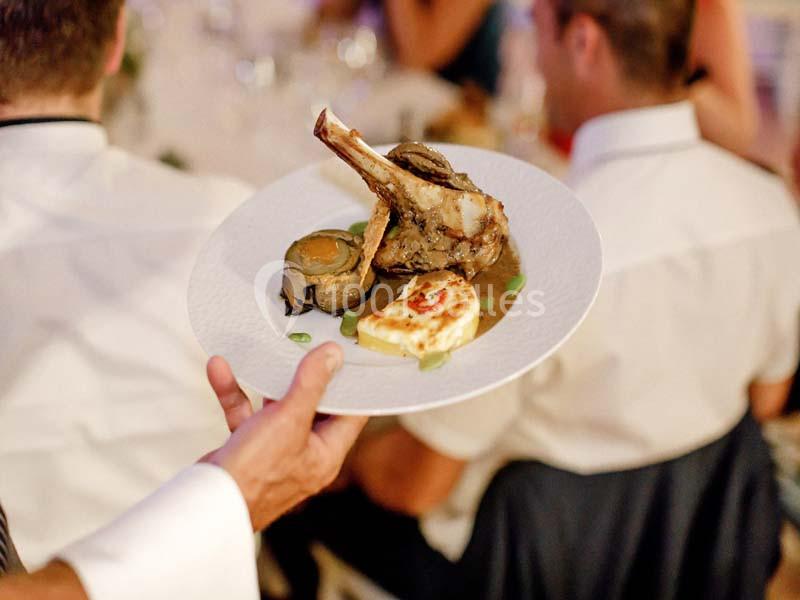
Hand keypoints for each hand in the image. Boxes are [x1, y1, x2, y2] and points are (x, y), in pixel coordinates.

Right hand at [202, 343, 366, 530]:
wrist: (206, 505)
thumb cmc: (254, 474)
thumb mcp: (289, 420)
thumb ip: (312, 385)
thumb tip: (334, 356)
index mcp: (327, 453)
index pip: (352, 414)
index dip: (353, 385)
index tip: (351, 357)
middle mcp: (305, 455)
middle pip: (315, 408)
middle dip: (308, 378)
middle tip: (309, 347)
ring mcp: (276, 453)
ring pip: (278, 410)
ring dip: (267, 383)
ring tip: (266, 354)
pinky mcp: (248, 452)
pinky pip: (247, 416)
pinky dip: (236, 395)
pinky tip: (221, 370)